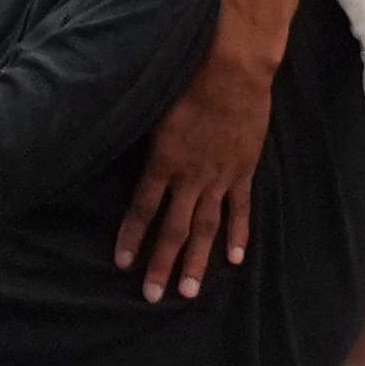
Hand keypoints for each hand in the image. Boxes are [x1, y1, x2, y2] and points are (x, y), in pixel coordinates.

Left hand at [114, 50, 273, 301]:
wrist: (234, 69)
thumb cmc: (187, 79)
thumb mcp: (154, 109)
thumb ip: (145, 141)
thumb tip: (128, 159)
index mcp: (163, 161)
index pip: (142, 208)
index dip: (131, 237)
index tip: (121, 263)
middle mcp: (190, 176)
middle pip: (173, 228)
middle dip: (161, 264)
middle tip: (153, 295)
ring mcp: (219, 177)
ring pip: (206, 228)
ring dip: (196, 261)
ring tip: (188, 291)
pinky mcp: (243, 171)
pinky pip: (240, 210)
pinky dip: (237, 235)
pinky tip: (233, 259)